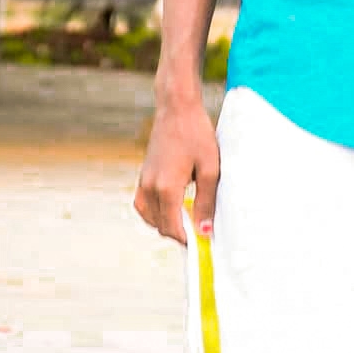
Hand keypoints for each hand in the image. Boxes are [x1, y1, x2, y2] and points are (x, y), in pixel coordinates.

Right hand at [134, 95, 220, 245]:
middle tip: (202, 232)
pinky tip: (173, 209)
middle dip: (179, 234)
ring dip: (167, 224)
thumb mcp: (210, 169)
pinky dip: (157, 213)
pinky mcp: (143, 175)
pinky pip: (144, 204)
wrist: (177, 109)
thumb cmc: (197, 134)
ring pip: (150, 217)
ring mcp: (143, 181)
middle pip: (161, 226)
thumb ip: (206, 202)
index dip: (188, 240)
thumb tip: (205, 231)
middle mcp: (150, 187)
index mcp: (166, 187)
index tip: (204, 243)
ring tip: (189, 221)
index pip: (172, 228)